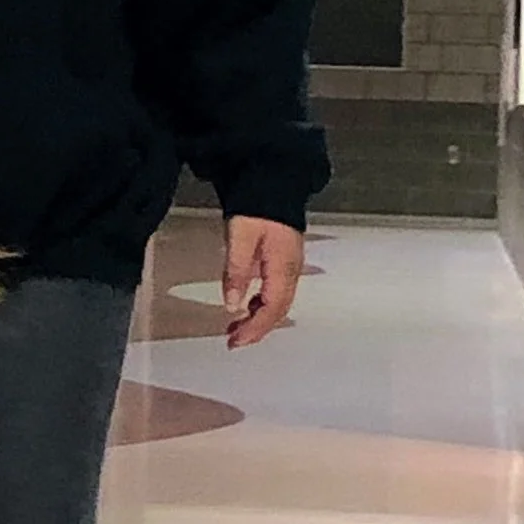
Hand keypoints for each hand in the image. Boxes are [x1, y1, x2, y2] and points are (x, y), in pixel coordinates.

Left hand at [223, 215, 304, 348]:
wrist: (274, 181)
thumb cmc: (257, 205)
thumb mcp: (240, 237)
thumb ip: (236, 272)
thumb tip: (232, 305)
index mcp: (283, 267)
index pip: (272, 309)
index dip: (254, 329)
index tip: (235, 342)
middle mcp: (292, 270)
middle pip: (278, 310)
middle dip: (257, 329)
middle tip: (233, 340)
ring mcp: (291, 265)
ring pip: (279, 302)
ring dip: (259, 318)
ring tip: (236, 326)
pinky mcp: (285, 259)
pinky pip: (277, 290)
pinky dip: (262, 303)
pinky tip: (248, 304)